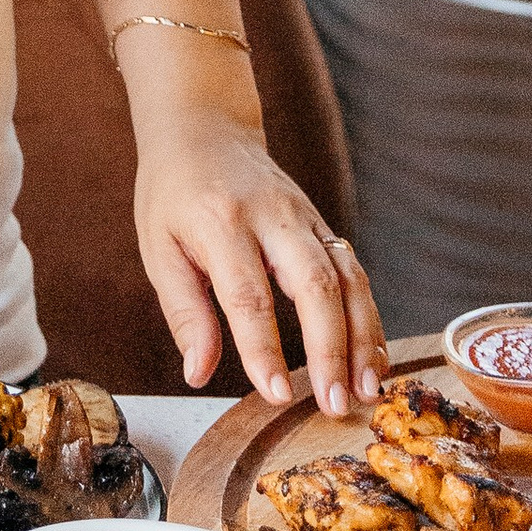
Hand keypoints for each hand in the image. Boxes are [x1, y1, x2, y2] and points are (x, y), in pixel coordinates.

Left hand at [130, 87, 388, 418]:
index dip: (264, 348)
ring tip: (366, 391)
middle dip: (330, 348)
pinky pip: (355, 270)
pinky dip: (369, 317)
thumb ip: (184, 313)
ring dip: (362, 337)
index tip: (277, 395)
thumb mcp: (158, 249)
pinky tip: (373, 359)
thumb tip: (198, 374)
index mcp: (221, 222)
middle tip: (336, 404)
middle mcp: (272, 216)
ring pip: (347, 276)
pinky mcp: (323, 222)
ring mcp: (304, 216)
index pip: (248, 293)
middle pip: (314, 283)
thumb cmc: (173, 193)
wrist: (204, 126)